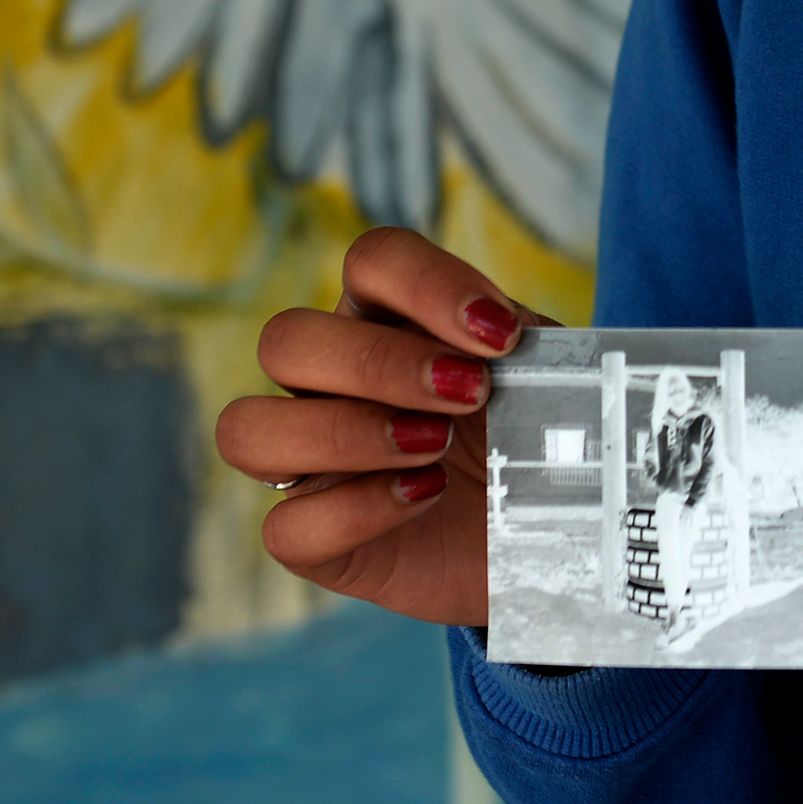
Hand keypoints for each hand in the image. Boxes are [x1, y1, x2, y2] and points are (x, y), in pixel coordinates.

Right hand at [214, 225, 533, 626]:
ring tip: (436, 446)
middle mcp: (331, 383)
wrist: (555, 535)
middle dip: (379, 364)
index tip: (501, 335)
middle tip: (469, 395)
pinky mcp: (320, 542)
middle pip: (285, 338)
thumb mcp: (544, 377)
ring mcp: (314, 464)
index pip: (369, 261)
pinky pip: (285, 526)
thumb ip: (525, 345)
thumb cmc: (536, 437)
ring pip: (247, 430)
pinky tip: (425, 495)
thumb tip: (515, 337)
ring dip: (346, 432)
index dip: (426, 283)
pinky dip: (358, 509)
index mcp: (384, 319)